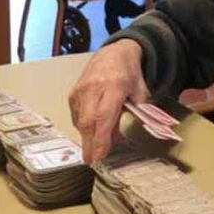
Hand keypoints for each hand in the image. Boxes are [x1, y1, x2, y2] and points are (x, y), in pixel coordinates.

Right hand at [68, 39, 150, 163]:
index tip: (99, 155)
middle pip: (88, 121)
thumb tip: (120, 137)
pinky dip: (82, 125)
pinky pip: (75, 115)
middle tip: (92, 160)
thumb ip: (133, 114)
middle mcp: (94, 87)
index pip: (104, 116)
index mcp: (115, 85)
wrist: (114, 53)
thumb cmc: (129, 74)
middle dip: (89, 143)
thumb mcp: (140, 93)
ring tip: (93, 148)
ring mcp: (81, 88)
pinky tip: (91, 130)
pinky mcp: (73, 92)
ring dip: (86, 136)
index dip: (100, 138)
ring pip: (79, 120)